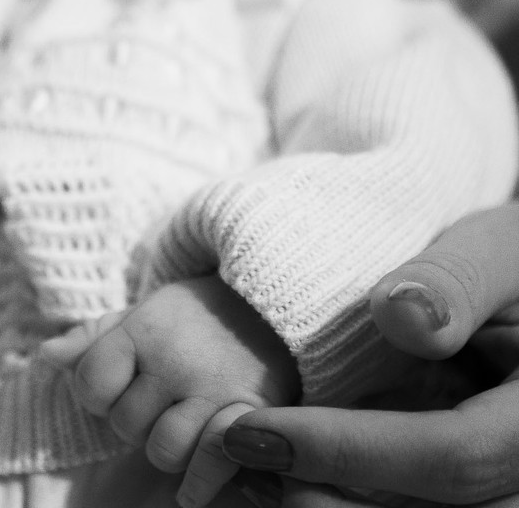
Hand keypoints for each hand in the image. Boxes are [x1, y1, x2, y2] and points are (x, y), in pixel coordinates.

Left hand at [42, 276, 299, 507]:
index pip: (90, 382)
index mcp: (142, 331)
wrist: (273, 305)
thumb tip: (47, 355)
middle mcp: (175, 360)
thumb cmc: (197, 316)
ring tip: (178, 429)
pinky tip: (191, 490)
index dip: (96, 393)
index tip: (115, 387)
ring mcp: (214, 389)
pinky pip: (212, 465)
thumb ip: (95, 338)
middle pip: (125, 424)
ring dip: (166, 448)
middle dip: (133, 420)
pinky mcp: (253, 414)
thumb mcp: (144, 314)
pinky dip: (198, 484)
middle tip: (155, 405)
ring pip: (164, 450)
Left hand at [221, 204, 518, 507]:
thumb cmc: (514, 267)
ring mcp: (511, 491)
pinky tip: (290, 482)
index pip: (451, 458)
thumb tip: (400, 315)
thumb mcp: (496, 253)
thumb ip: (455, 281)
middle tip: (243, 458)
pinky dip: (350, 504)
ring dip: (336, 507)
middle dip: (330, 499)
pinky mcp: (481, 494)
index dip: (343, 450)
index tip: (247, 432)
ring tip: (255, 473)